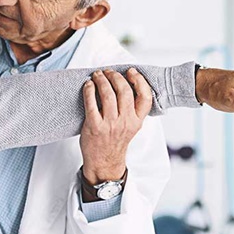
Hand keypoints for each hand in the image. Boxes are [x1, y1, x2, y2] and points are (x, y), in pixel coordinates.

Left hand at [80, 68, 153, 189]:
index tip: (131, 72)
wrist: (104, 161)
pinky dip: (89, 90)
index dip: (140, 81)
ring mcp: (110, 124)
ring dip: (101, 80)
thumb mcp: (131, 126)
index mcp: (137, 121)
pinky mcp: (94, 126)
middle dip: (115, 76)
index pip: (145, 97)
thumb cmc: (115, 141)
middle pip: (125, 91)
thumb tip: (124, 83)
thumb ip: (132, 109)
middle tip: (109, 72)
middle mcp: (125, 122)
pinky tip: (88, 85)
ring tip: (97, 76)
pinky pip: (91, 102)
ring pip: (108, 94)